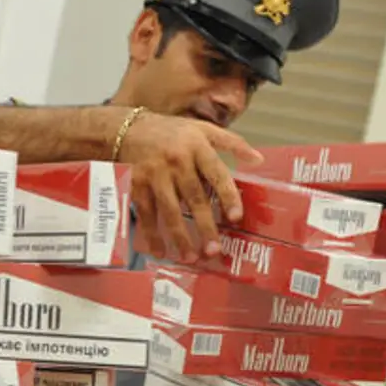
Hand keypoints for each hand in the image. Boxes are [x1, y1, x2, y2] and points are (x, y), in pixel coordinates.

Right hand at [117, 111, 263, 261]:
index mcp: (197, 147)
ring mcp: (155, 174)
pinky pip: (146, 213)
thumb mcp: (202, 129)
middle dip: (204, 226)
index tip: (236, 217)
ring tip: (190, 257)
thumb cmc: (170, 132)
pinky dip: (152, 234)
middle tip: (214, 250)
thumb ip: (231, 143)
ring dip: (180, 236)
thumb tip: (258, 160)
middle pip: (194, 198)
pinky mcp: (137, 185)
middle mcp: (177, 161)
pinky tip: (161, 251)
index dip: (227, 196)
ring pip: (170, 210)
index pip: (216, 174)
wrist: (126, 128)